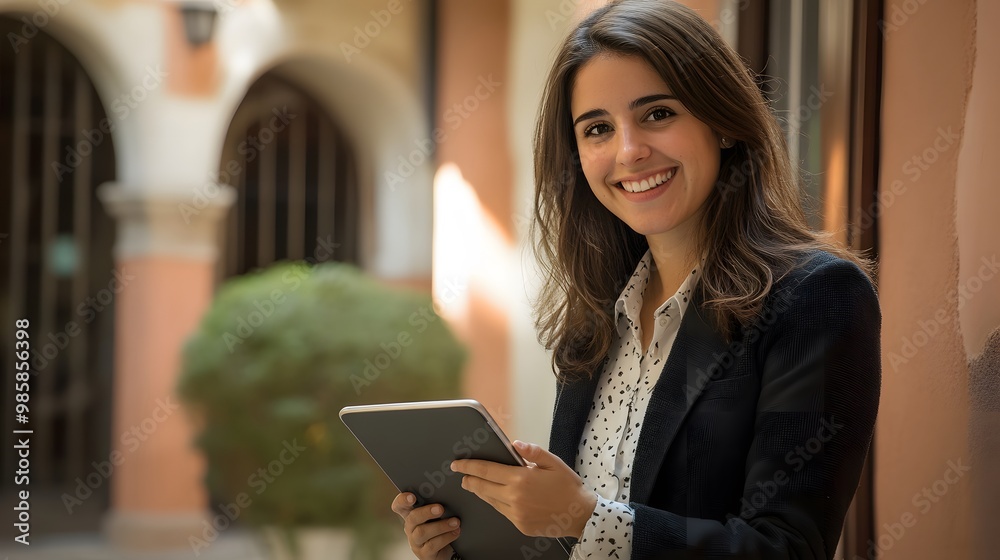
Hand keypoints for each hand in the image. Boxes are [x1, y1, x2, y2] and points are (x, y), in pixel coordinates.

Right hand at [390, 492, 461, 559]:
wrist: (448, 550)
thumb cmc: (441, 527)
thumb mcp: (438, 515)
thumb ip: (437, 504)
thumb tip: (447, 493)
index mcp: (411, 514)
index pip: (399, 506)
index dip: (402, 500)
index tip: (412, 497)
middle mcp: (410, 528)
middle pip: (412, 518)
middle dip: (426, 512)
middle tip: (441, 508)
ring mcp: (415, 542)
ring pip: (422, 532)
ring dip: (440, 526)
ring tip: (455, 522)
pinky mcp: (423, 554)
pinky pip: (432, 545)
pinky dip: (446, 537)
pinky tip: (455, 532)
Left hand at [450, 440, 597, 537]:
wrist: (581, 515)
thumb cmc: (568, 486)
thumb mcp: (553, 462)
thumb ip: (532, 451)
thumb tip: (514, 443)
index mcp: (521, 479)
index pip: (486, 470)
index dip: (469, 466)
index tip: (457, 464)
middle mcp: (514, 498)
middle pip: (482, 487)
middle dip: (469, 480)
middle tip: (462, 475)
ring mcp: (516, 514)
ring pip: (490, 501)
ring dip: (480, 492)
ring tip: (475, 484)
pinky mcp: (520, 525)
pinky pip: (502, 511)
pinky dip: (496, 502)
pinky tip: (496, 497)